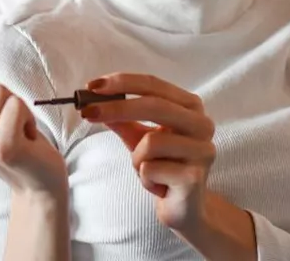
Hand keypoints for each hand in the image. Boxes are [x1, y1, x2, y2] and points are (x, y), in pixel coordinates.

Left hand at [78, 73, 216, 232]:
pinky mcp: (193, 177)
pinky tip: (158, 186)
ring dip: (137, 159)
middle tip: (88, 112)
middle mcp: (202, 124)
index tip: (92, 86)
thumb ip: (122, 119)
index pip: (154, 84)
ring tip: (148, 171)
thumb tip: (95, 100)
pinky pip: (150, 170)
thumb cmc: (163, 167)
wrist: (185, 207)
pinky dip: (144, 179)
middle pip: (155, 105)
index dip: (122, 82)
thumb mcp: (140, 138)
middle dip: (117, 108)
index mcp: (190, 106)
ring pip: (150, 142)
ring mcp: (202, 150)